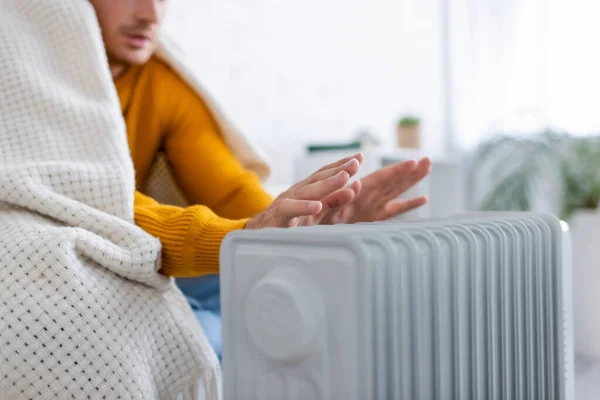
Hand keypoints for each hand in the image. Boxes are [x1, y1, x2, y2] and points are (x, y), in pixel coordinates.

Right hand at [245, 153, 364, 228]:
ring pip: (307, 190)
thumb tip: (354, 188)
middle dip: (338, 169)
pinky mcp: (277, 216)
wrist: (256, 234)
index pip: (325, 174)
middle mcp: (297, 191)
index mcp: (306, 189)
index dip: (341, 165)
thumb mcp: (314, 212)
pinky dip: (303, 207)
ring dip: (326, 183)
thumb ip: (333, 201)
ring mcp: (286, 201)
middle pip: (319, 177)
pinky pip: (290, 209)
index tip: (359, 157)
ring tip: (343, 178)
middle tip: (355, 162)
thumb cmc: (287, 222)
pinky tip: (317, 206)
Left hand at [320, 157, 431, 223]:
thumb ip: (338, 198)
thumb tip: (356, 185)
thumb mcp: (323, 206)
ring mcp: (372, 206)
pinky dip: (408, 205)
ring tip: (428, 168)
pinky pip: (394, 211)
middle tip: (429, 161)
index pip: (381, 178)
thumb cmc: (310, 214)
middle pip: (393, 181)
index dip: (397, 171)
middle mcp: (367, 196)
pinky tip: (423, 198)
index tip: (413, 162)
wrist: (304, 224)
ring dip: (411, 181)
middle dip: (410, 172)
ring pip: (396, 190)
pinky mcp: (372, 218)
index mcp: (355, 192)